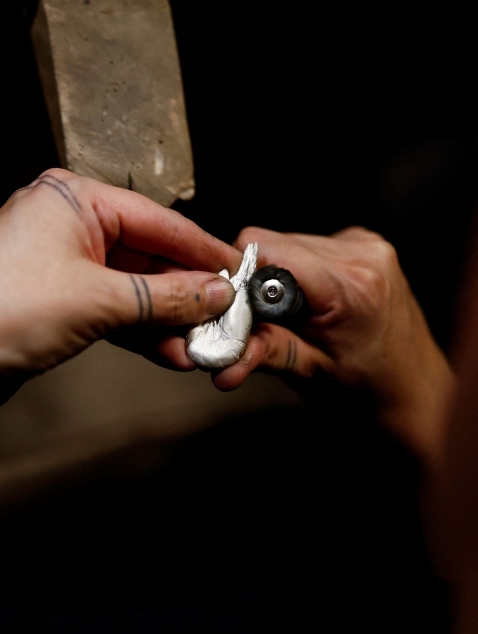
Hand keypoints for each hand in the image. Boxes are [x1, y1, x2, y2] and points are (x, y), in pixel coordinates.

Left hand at [0, 169, 239, 412]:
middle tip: (222, 321)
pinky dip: (135, 330)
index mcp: (72, 197)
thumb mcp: (98, 301)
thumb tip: (215, 293)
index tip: (241, 274)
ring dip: (163, 319)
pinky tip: (165, 352)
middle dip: (184, 293)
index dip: (202, 251)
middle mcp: (63, 222)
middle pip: (145, 254)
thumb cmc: (0, 312)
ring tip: (197, 347)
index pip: (157, 220)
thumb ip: (165, 297)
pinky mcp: (48, 299)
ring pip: (128, 286)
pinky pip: (106, 308)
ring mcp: (54, 262)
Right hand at [213, 226, 452, 461]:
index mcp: (349, 286)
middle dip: (256, 280)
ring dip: (278, 276)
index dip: (238, 273)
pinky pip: (309, 245)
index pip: (265, 248)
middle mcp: (362, 255)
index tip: (232, 306)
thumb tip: (218, 360)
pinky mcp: (366, 244)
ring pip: (287, 241)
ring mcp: (367, 246)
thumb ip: (263, 353)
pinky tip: (313, 302)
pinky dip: (299, 271)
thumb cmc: (368, 390)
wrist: (415, 392)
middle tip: (263, 320)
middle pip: (272, 242)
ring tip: (294, 315)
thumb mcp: (310, 375)